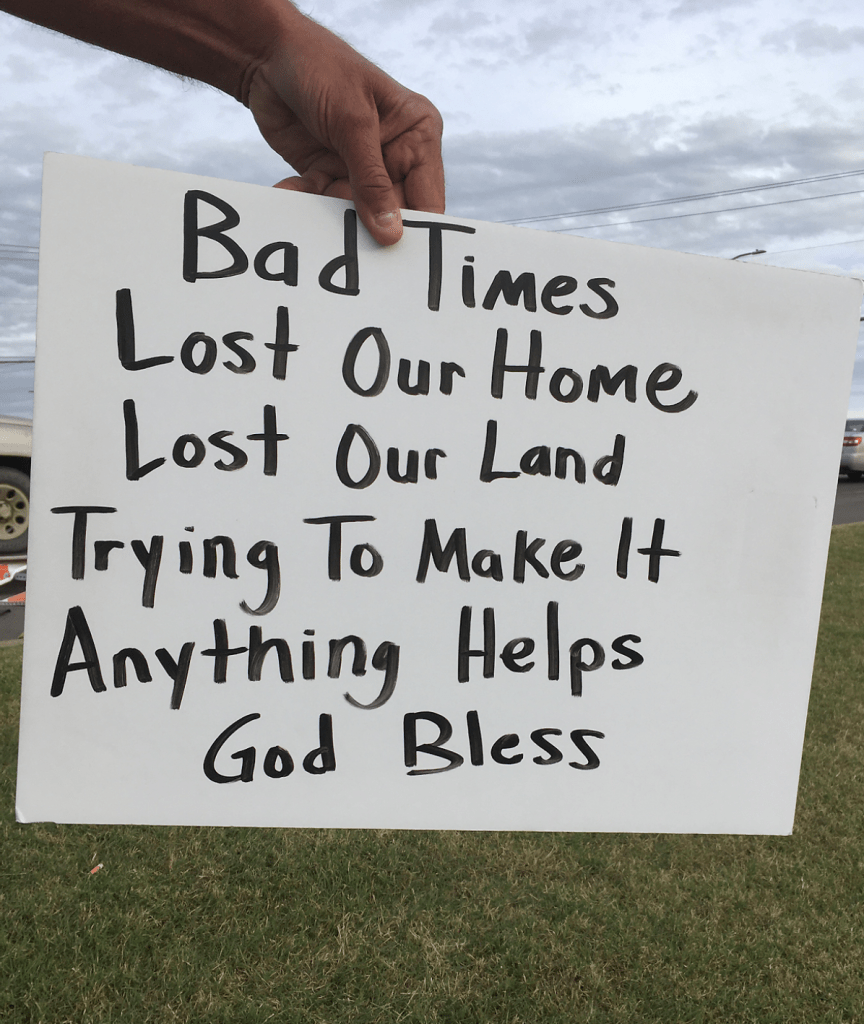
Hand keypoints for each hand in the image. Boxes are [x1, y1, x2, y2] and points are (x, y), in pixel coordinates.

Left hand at [246, 13, 444, 245]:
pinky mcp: (328, 175)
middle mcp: (394, 155)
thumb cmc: (321, 67)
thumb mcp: (352, 123)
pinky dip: (305, 202)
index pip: (426, 196)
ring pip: (354, 214)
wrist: (266, 54)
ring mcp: (360, 168)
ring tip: (311, 199)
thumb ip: (371, 181)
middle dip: (367, 227)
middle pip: (391, 213)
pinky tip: (290, 188)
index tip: (397, 253)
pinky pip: (322, 204)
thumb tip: (391, 233)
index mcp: (417, 135)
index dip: (416, 228)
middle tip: (349, 242)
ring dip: (330, 215)